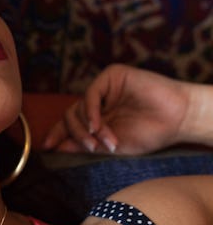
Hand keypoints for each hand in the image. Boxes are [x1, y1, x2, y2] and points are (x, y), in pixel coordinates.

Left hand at [44, 64, 190, 154]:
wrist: (179, 120)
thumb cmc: (150, 134)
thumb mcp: (112, 145)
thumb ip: (85, 144)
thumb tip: (57, 147)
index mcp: (97, 117)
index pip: (70, 123)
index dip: (57, 134)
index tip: (46, 148)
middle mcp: (98, 102)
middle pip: (70, 116)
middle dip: (76, 134)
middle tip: (91, 148)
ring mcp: (104, 88)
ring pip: (78, 107)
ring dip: (88, 128)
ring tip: (105, 141)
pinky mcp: (113, 76)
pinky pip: (91, 94)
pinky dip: (91, 112)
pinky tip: (98, 126)